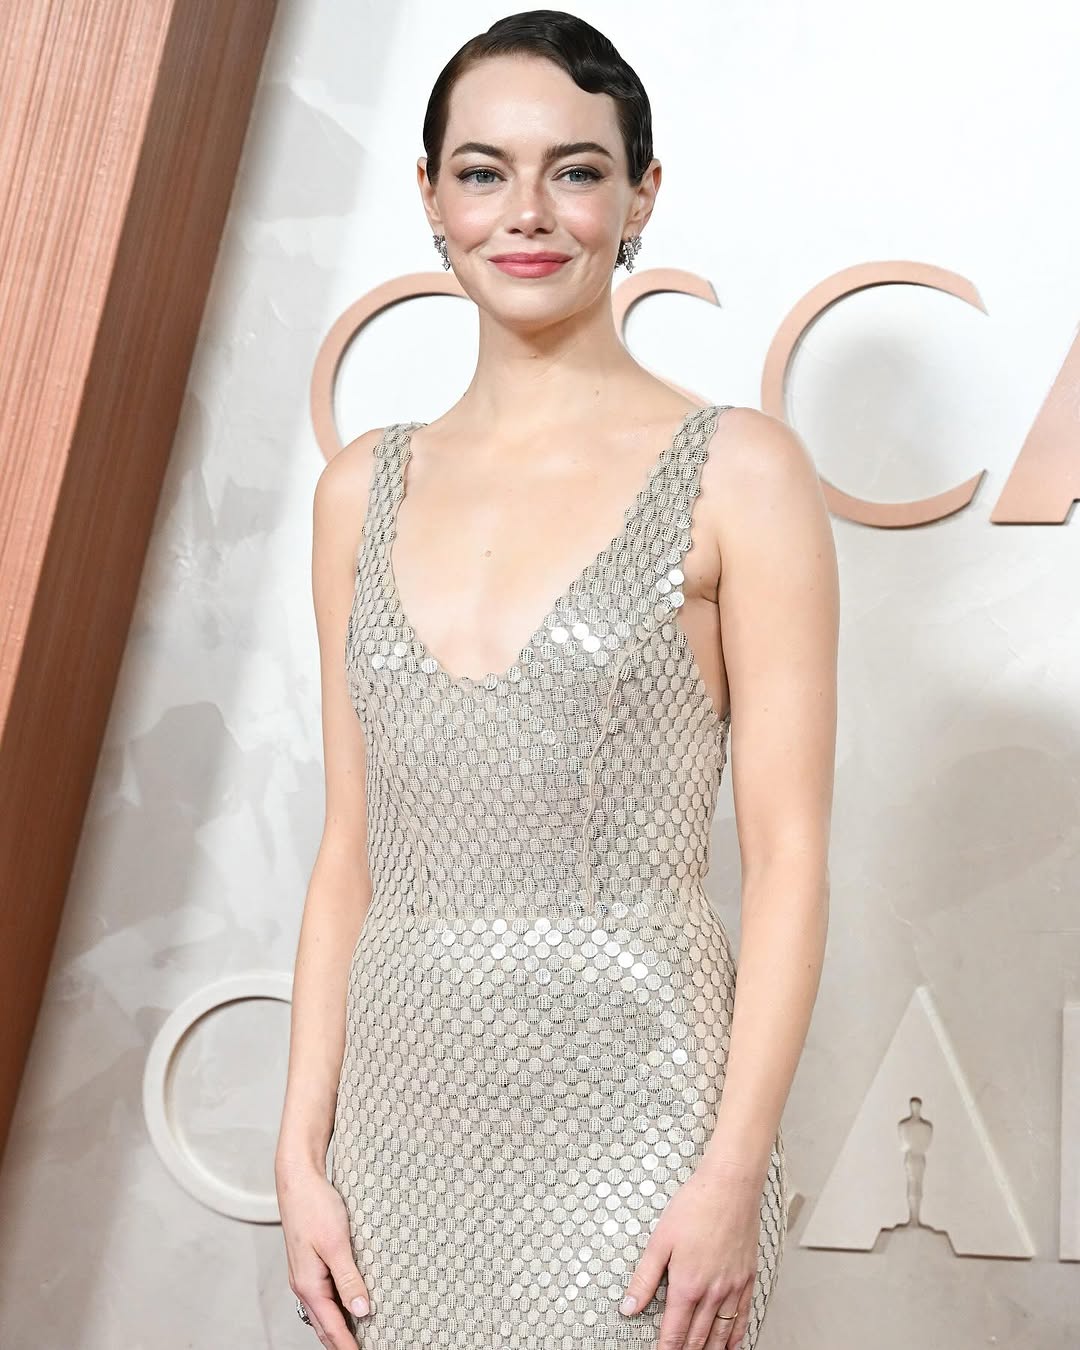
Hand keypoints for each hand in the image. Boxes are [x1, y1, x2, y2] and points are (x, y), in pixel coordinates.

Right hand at [276, 1157, 370, 1347]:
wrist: (297, 1179)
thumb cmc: (315, 1207)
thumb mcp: (337, 1244)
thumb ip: (349, 1280)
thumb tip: (362, 1312)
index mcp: (309, 1285)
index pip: (332, 1328)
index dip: (349, 1347)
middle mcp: (304, 1284)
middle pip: (325, 1325)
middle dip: (342, 1344)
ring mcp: (305, 1274)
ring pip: (323, 1311)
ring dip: (339, 1328)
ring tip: (358, 1338)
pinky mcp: (309, 1262)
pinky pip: (324, 1295)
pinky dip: (336, 1308)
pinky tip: (348, 1305)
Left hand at [618, 1156, 765, 1348]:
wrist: (730, 1186)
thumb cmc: (695, 1206)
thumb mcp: (660, 1240)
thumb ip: (644, 1278)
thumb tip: (629, 1306)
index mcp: (687, 1285)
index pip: (675, 1332)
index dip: (666, 1349)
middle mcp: (713, 1292)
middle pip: (698, 1338)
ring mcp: (733, 1287)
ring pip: (721, 1333)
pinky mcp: (747, 1278)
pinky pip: (743, 1316)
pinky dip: (736, 1335)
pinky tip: (731, 1344)